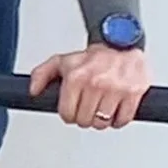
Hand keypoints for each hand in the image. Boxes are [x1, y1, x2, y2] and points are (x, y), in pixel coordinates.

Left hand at [28, 42, 151, 129]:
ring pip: (103, 123)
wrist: (121, 45)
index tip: (72, 112)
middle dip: (84, 118)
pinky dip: (118, 121)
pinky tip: (114, 112)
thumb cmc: (92, 57)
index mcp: (76, 77)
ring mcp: (116, 89)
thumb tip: (33, 91)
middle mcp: (96, 83)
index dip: (68, 116)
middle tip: (86, 111)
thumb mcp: (61, 61)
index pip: (67, 113)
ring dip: (100, 121)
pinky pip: (123, 119)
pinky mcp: (134, 93)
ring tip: (100, 111)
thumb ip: (41, 74)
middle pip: (85, 120)